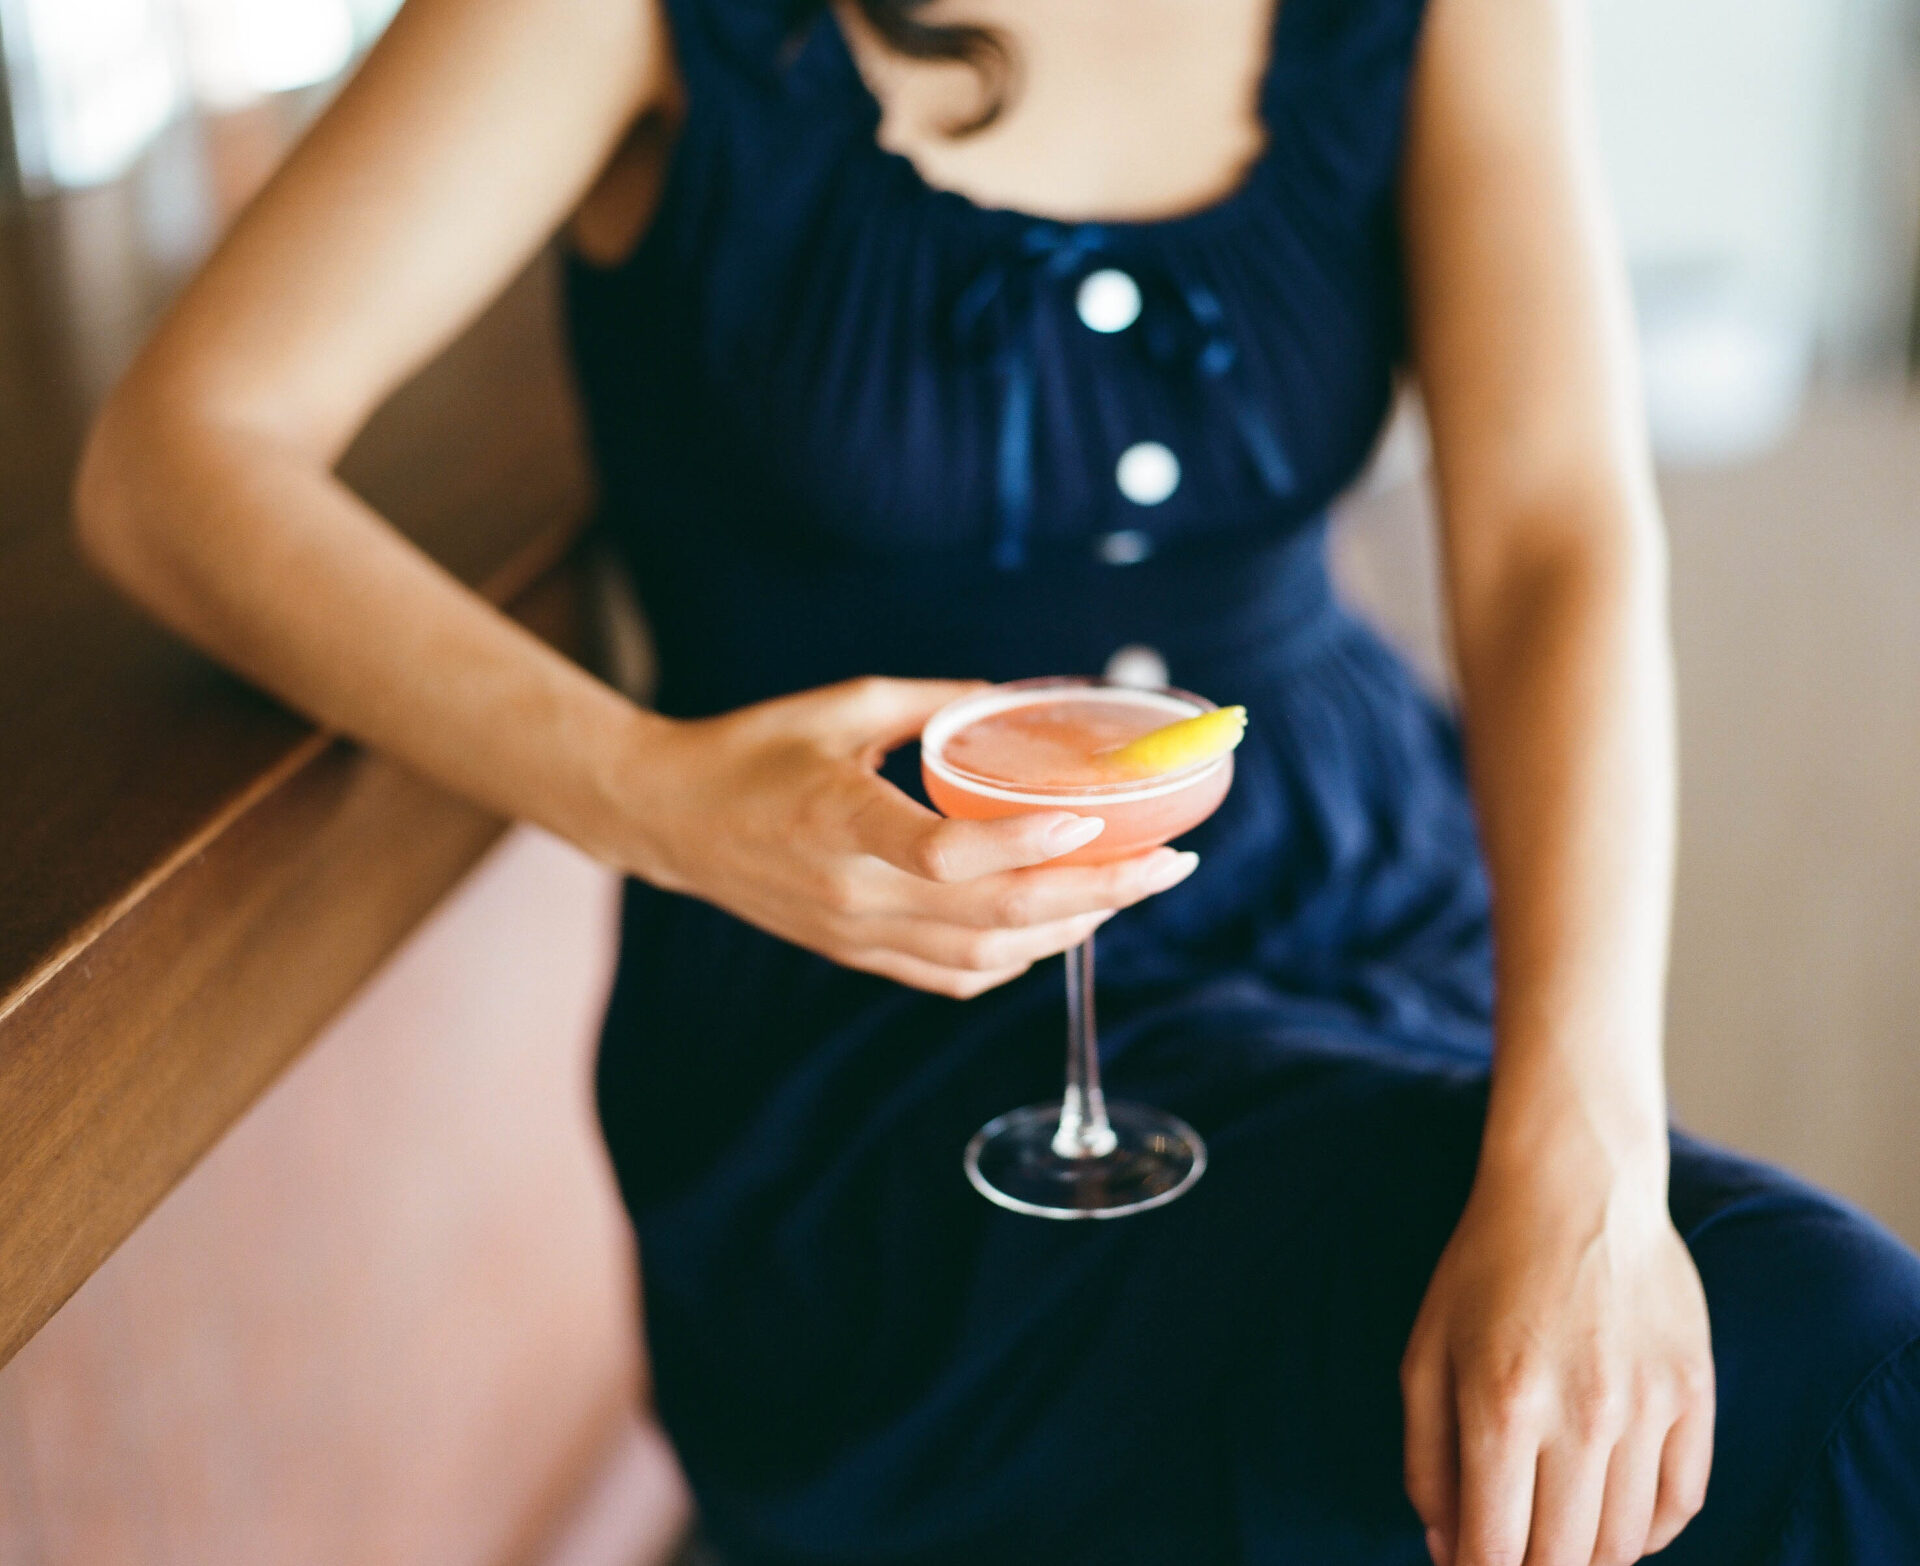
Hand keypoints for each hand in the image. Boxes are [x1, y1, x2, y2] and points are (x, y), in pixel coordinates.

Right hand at [626, 677, 1199, 996]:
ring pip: (989, 958)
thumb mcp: (846, 704)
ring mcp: (857, 936)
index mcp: (840, 820)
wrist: (670, 819)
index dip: (1030, 844)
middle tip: (1172, 865)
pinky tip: (1064, 920)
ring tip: (1133, 889)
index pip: (945, 853)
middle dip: (1100, 895)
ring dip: (1073, 928)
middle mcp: (853, 893)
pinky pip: (958, 974)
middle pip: (995, 917)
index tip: (1098, 819)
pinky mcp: (860, 955)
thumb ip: (938, 704)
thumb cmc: (755, 747)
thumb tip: (1023, 702)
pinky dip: (1022, 955)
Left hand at [1401, 1151, 1714, 1565]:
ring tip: (1553, 1537)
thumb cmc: (1483, 1269)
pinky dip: (1645, 1532)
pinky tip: (1607, 1514)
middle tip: (1509, 1553)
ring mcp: (1648, 1407)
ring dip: (1586, 1559)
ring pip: (1625, 1546)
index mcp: (1501, 1407)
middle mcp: (1582, 1416)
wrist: (1575, 1185)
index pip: (1495, 1554)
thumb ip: (1426, 1461)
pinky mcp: (1694, 1392)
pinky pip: (1681, 1505)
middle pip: (1565, 1561)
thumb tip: (1444, 1549)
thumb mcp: (1425, 1354)